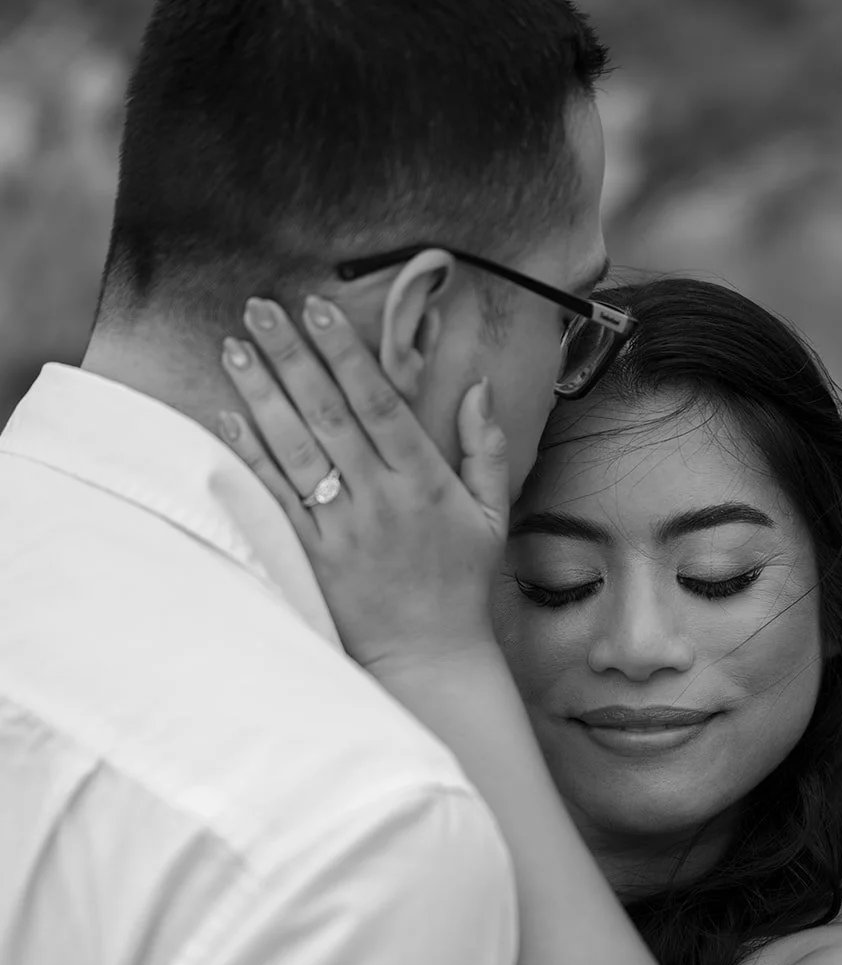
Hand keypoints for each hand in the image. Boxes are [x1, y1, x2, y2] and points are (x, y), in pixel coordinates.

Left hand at [213, 296, 510, 676]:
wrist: (430, 657)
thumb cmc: (461, 583)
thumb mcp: (491, 514)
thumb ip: (485, 448)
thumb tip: (477, 389)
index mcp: (424, 482)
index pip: (378, 403)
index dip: (345, 353)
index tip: (319, 308)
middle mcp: (380, 499)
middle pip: (327, 413)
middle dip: (291, 355)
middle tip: (260, 307)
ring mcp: (342, 529)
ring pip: (294, 449)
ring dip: (261, 395)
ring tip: (234, 347)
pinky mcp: (312, 557)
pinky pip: (275, 499)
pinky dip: (250, 457)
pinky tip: (227, 417)